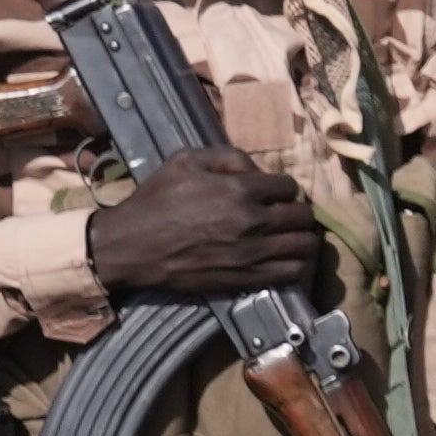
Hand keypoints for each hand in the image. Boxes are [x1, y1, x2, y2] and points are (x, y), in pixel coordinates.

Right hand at [83, 147, 318, 300]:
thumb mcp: (186, 160)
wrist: (132, 246)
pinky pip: (290, 273)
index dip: (283, 188)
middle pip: (302, 216)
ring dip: (302, 239)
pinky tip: (286, 259)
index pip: (288, 187)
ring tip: (291, 237)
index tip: (275, 193)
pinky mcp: (246, 278)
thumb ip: (228, 156)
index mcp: (239, 190)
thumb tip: (258, 170)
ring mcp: (252, 253)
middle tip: (287, 215)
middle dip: (297, 212)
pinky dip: (295, 265)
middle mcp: (252, 221)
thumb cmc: (156, 200)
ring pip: (304, 246)